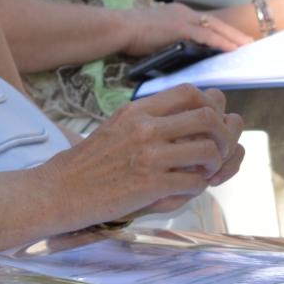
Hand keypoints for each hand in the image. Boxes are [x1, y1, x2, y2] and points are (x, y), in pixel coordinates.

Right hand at [54, 85, 244, 218]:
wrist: (59, 191)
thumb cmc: (87, 164)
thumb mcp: (117, 127)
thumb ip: (147, 119)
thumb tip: (183, 115)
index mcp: (137, 111)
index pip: (189, 92)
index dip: (210, 105)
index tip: (211, 121)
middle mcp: (145, 128)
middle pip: (207, 117)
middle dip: (224, 133)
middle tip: (220, 147)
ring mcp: (149, 156)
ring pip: (207, 150)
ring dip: (215, 163)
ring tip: (206, 170)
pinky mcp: (150, 184)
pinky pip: (194, 182)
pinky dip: (198, 186)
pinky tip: (188, 188)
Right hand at [118, 3, 249, 56]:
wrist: (117, 28)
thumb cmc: (128, 36)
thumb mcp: (153, 37)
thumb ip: (168, 43)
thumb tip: (180, 56)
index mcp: (176, 14)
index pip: (203, 21)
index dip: (219, 30)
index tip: (232, 37)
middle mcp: (182, 12)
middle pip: (214, 22)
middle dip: (232, 33)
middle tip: (249, 43)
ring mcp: (182, 18)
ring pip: (214, 28)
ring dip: (232, 38)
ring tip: (246, 47)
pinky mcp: (180, 27)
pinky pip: (206, 36)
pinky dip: (221, 42)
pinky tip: (232, 49)